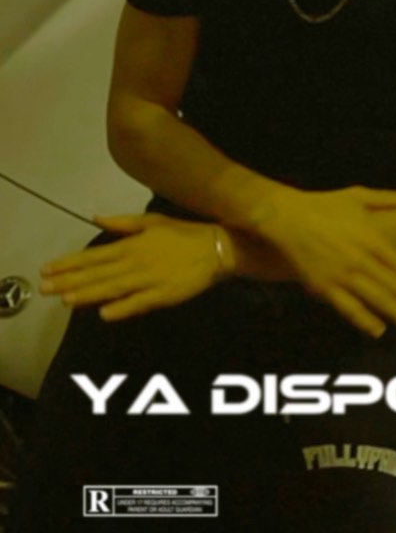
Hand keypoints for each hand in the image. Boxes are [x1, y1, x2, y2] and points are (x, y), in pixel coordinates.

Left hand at [39, 213, 234, 321]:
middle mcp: (135, 261)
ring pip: (113, 288)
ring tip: (66, 301)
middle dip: (70, 281)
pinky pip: (140, 303)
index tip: (47, 269)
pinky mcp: (163, 295)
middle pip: (98, 273)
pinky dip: (123, 308)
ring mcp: (148, 279)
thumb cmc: (182, 234)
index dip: (69, 263)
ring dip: (89, 295)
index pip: (94, 255)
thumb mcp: (151, 221)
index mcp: (131, 244)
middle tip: (44, 288)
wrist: (215, 247)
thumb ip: (122, 223)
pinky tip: (105, 314)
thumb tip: (95, 218)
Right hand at [256, 186, 395, 337]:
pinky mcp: (324, 287)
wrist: (286, 217)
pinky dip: (365, 320)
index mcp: (373, 238)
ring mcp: (343, 275)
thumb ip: (388, 199)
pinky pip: (349, 308)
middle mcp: (362, 259)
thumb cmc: (322, 205)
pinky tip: (378, 330)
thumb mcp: (357, 196)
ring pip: (378, 299)